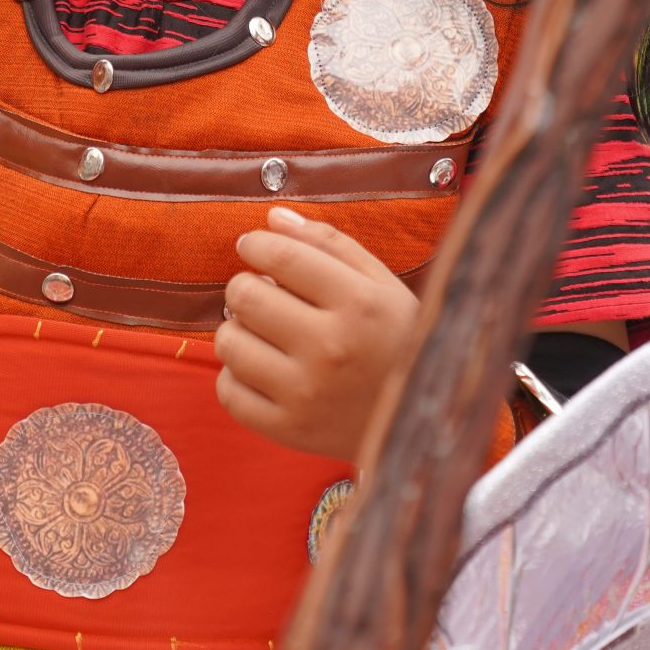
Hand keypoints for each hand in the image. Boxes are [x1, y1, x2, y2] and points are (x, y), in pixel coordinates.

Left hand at [215, 206, 418, 460]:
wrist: (421, 424)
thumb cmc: (399, 343)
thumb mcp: (383, 285)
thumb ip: (330, 244)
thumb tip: (272, 218)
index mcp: (361, 304)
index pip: (280, 256)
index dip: (255, 244)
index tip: (252, 246)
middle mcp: (332, 348)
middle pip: (244, 296)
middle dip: (245, 286)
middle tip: (262, 293)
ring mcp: (307, 394)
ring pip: (228, 342)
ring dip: (237, 330)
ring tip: (264, 334)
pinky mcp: (289, 431)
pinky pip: (228, 392)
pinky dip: (236, 376)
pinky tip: (263, 370)